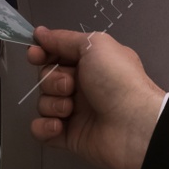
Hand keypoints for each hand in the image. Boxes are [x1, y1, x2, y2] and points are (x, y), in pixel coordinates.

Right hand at [26, 27, 165, 168]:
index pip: (56, 54)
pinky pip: (42, 129)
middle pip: (46, 78)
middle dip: (52, 80)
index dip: (42, 54)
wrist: (133, 124)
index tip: (35, 55)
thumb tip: (40, 33)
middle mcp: (82, 86)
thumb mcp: (94, 46)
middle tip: (70, 85)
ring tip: (71, 109)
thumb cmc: (119, 81)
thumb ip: (64, 38)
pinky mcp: (69, 136)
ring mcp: (75, 112)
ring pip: (43, 103)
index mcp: (91, 63)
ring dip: (52, 104)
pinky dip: (45, 127)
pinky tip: (59, 126)